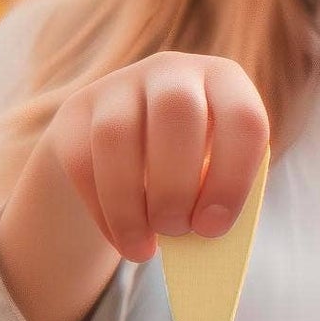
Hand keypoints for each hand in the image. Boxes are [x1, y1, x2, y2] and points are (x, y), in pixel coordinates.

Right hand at [39, 50, 268, 261]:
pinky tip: (122, 239)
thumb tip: (201, 239)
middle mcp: (173, 71)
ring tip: (143, 248)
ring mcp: (120, 83)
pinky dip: (103, 212)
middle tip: (177, 231)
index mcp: (224, 84)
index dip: (231, 178)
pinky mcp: (78, 110)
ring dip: (129, 205)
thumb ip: (216, 203)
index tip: (212, 228)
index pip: (241, 117)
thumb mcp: (215, 182)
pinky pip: (82, 162)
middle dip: (176, 185)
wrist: (134, 158)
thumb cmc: (193, 178)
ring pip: (116, 135)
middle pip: (175, 110)